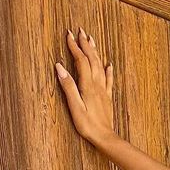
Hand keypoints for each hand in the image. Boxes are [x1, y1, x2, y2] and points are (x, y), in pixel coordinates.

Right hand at [54, 27, 114, 145]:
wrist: (106, 138)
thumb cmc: (88, 125)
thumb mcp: (74, 106)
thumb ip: (68, 86)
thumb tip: (59, 67)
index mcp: (88, 86)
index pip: (81, 60)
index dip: (75, 47)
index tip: (69, 34)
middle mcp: (98, 85)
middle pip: (92, 60)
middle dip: (86, 44)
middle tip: (81, 31)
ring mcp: (104, 91)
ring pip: (100, 66)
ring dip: (95, 52)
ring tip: (92, 40)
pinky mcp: (107, 98)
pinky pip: (108, 80)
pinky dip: (108, 70)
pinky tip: (109, 65)